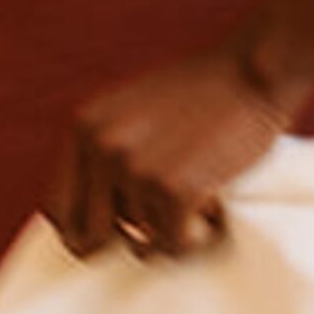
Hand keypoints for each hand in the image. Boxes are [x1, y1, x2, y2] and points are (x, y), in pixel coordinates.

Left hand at [52, 45, 285, 263]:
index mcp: (85, 127)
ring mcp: (135, 168)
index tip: (116, 237)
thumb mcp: (134, 112)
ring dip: (176, 230)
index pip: (56, 210)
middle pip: (90, 240)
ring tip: (204, 190)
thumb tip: (95, 224)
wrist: (256, 69)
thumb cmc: (207, 94)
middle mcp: (101, 147)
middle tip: (166, 223)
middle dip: (127, 241)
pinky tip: (217, 203)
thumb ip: (109, 152)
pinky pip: (176, 244)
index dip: (85, 233)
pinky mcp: (174, 188)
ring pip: (143, 244)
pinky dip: (200, 236)